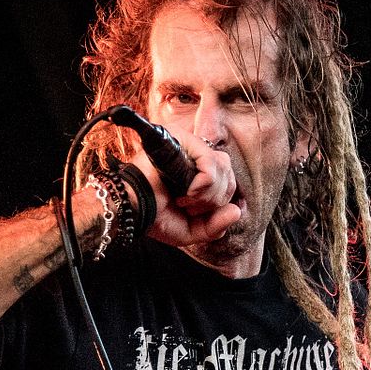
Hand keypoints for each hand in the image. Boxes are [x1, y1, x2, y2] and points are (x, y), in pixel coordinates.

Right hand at [129, 130, 239, 246]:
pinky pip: (211, 164)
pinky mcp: (182, 140)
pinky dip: (203, 186)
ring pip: (222, 167)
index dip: (220, 199)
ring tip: (184, 200)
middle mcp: (194, 154)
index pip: (227, 177)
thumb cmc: (156, 217)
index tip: (194, 211)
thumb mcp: (193, 229)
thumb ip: (217, 225)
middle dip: (215, 199)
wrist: (133, 210)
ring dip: (207, 194)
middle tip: (188, 206)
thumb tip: (237, 211)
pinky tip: (186, 193)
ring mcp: (188, 144)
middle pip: (228, 171)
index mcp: (197, 170)